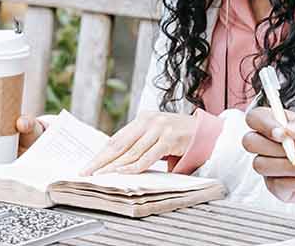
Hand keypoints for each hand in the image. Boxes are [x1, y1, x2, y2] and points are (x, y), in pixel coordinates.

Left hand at [81, 111, 198, 174]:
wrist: (207, 132)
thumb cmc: (179, 138)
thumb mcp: (156, 137)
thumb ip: (140, 145)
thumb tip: (116, 163)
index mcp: (142, 119)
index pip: (116, 139)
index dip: (101, 154)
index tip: (88, 166)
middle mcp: (148, 120)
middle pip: (119, 144)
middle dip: (101, 160)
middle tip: (87, 173)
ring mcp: (158, 128)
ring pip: (131, 152)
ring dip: (115, 166)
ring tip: (102, 176)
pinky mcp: (169, 138)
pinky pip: (147, 157)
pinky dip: (134, 167)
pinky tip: (123, 172)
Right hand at [242, 106, 294, 206]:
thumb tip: (292, 128)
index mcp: (279, 123)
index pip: (254, 118)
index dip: (263, 125)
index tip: (282, 133)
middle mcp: (271, 144)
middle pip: (249, 142)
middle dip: (274, 147)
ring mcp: (273, 166)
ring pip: (261, 165)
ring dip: (289, 166)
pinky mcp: (279, 187)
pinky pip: (276, 185)